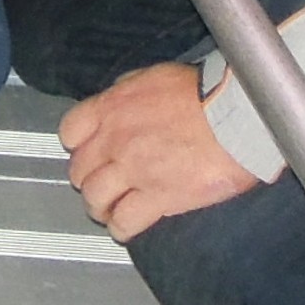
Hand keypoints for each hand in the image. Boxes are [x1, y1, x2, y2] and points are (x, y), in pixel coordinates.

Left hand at [60, 62, 261, 238]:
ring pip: (95, 199)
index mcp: (112, 108)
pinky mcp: (157, 198)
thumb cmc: (205, 93)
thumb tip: (118, 101)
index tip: (87, 152)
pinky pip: (124, 222)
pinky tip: (125, 227)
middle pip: (79, 170)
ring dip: (99, 206)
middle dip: (87, 179)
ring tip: (109, 209)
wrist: (234, 116)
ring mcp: (133, 171)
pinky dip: (120, 228)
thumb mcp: (153, 76)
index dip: (77, 146)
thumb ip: (127, 91)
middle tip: (100, 184)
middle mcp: (115, 141)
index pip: (70, 132)